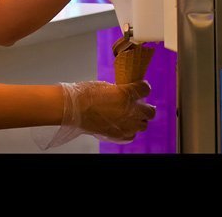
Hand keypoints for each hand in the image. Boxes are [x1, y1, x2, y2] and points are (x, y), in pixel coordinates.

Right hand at [36, 80, 154, 148]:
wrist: (72, 110)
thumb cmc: (84, 95)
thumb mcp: (104, 86)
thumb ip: (119, 91)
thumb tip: (125, 95)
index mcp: (126, 94)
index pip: (145, 89)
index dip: (142, 87)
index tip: (139, 87)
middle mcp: (130, 111)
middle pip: (150, 111)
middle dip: (144, 107)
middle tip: (136, 104)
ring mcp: (126, 125)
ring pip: (143, 124)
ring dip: (138, 119)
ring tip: (128, 116)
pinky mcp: (119, 135)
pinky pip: (132, 134)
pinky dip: (129, 130)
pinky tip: (121, 125)